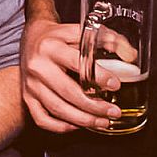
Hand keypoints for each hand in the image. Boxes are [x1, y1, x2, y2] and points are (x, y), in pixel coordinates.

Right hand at [22, 13, 120, 132]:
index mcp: (51, 47)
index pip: (76, 64)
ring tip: (103, 122)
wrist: (30, 38)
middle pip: (68, 92)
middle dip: (94, 106)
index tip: (115, 85)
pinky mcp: (27, 97)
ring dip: (83, 119)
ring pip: (57, 108)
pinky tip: (77, 125)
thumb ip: (106, 39)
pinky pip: (41, 119)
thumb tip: (130, 54)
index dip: (98, 77)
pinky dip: (60, 126)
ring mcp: (30, 84)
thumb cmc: (57, 36)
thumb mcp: (78, 30)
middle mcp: (38, 66)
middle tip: (114, 112)